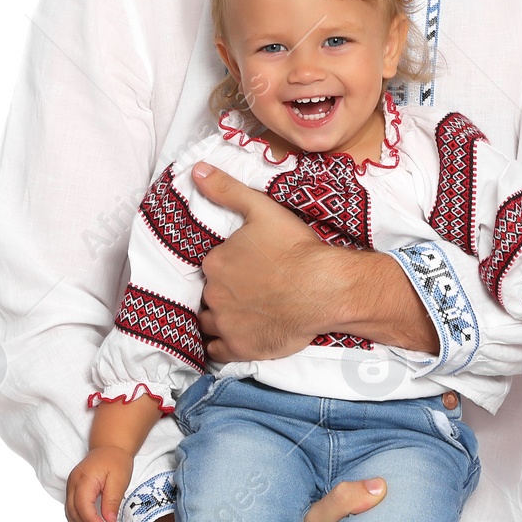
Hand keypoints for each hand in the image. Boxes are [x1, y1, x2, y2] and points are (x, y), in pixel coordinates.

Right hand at [65, 446, 134, 521]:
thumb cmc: (116, 461)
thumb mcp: (119, 480)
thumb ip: (112, 500)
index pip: (83, 506)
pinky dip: (77, 520)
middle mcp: (73, 483)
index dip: (92, 521)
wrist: (110, 447)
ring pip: (70, 512)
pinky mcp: (74, 489)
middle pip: (74, 511)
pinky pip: (72, 508)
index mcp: (84, 480)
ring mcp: (71, 486)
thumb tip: (108, 520)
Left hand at [190, 163, 437, 359]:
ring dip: (219, 318)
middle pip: (209, 294)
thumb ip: (227, 190)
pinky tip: (236, 337)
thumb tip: (196, 170)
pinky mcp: (240, 348)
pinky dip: (222, 345)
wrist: (325, 288)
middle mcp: (213, 295)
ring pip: (209, 322)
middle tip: (248, 290)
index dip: (227, 267)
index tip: (246, 268)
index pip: (211, 266)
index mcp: (215, 262)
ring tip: (240, 313)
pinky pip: (217, 352)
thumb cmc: (297, 249)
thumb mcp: (263, 210)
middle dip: (223, 292)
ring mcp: (225, 325)